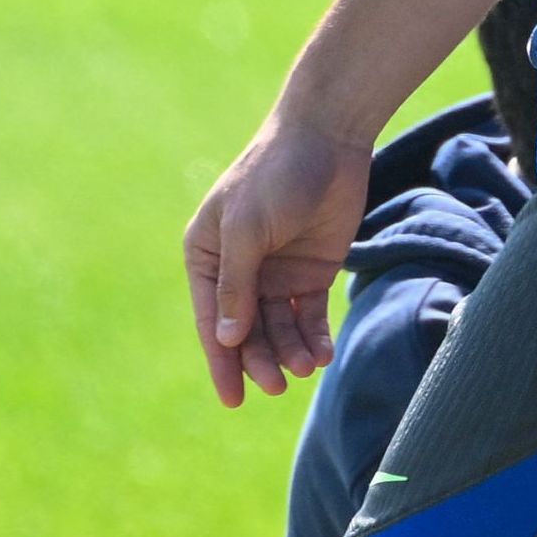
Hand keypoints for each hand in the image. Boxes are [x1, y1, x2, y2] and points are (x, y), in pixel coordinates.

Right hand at [182, 114, 369, 407]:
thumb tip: (225, 339)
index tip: (233, 399)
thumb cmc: (276, 175)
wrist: (329, 138)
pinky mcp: (312, 271)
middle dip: (260, 359)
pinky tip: (322, 353)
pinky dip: (314, 336)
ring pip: (279, 328)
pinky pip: (309, 315)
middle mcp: (239, 270)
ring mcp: (276, 272)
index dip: (221, 361)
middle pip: (246, 330)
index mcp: (207, 255)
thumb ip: (236, 284)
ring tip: (307, 366)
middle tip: (278, 383)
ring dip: (290, 351)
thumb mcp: (248, 229)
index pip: (212, 320)